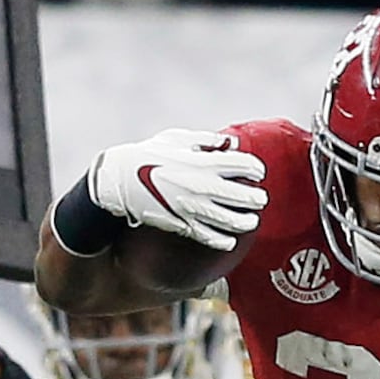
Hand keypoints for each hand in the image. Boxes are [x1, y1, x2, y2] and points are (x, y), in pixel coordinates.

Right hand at [86, 128, 267, 250]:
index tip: (257, 173)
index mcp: (204, 162)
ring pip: (234, 221)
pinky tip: (230, 239)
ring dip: (248, 222)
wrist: (120, 179)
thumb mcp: (177, 138)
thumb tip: (231, 143)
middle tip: (259, 199)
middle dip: (257, 199)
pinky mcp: (184, 225)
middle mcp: (203, 186)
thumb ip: (207, 140)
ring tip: (251, 220)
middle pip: (246, 197)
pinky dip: (225, 240)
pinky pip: (212, 238)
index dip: (257, 170)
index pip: (245, 165)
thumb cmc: (149, 154)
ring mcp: (194, 208)